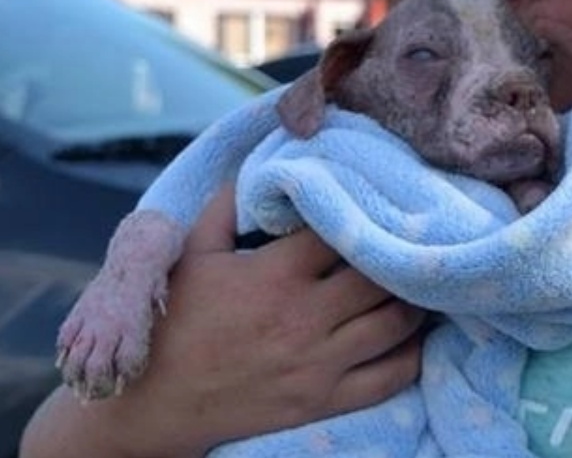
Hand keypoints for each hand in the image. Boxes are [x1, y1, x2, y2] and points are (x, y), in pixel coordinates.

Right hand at [21, 184, 425, 457]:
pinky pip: (390, 376)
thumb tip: (252, 167)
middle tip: (409, 245)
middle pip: (382, 275)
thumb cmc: (171, 323)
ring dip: (415, 300)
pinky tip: (416, 336)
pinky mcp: (322, 401)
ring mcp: (318, 362)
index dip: (364, 216)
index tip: (376, 207)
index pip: (344, 231)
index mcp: (276, 273)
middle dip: (398, 256)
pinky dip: (412, 353)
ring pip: (396, 323)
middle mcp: (305, 316)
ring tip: (419, 284)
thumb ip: (224, 207)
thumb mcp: (190, 255)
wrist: (153, 403)